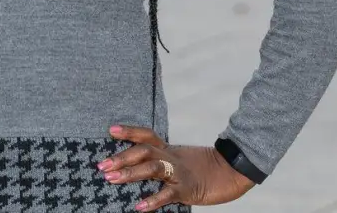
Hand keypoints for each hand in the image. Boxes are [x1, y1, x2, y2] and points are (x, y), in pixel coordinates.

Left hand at [98, 125, 254, 209]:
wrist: (234, 171)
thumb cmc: (207, 168)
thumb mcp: (182, 160)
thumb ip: (164, 161)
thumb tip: (141, 168)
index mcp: (169, 150)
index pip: (146, 135)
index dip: (129, 131)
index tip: (110, 130)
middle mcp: (171, 158)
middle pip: (144, 150)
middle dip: (121, 157)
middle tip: (101, 165)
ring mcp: (179, 173)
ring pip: (152, 168)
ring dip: (130, 173)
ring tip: (112, 179)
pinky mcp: (187, 189)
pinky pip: (167, 195)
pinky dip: (152, 200)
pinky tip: (139, 207)